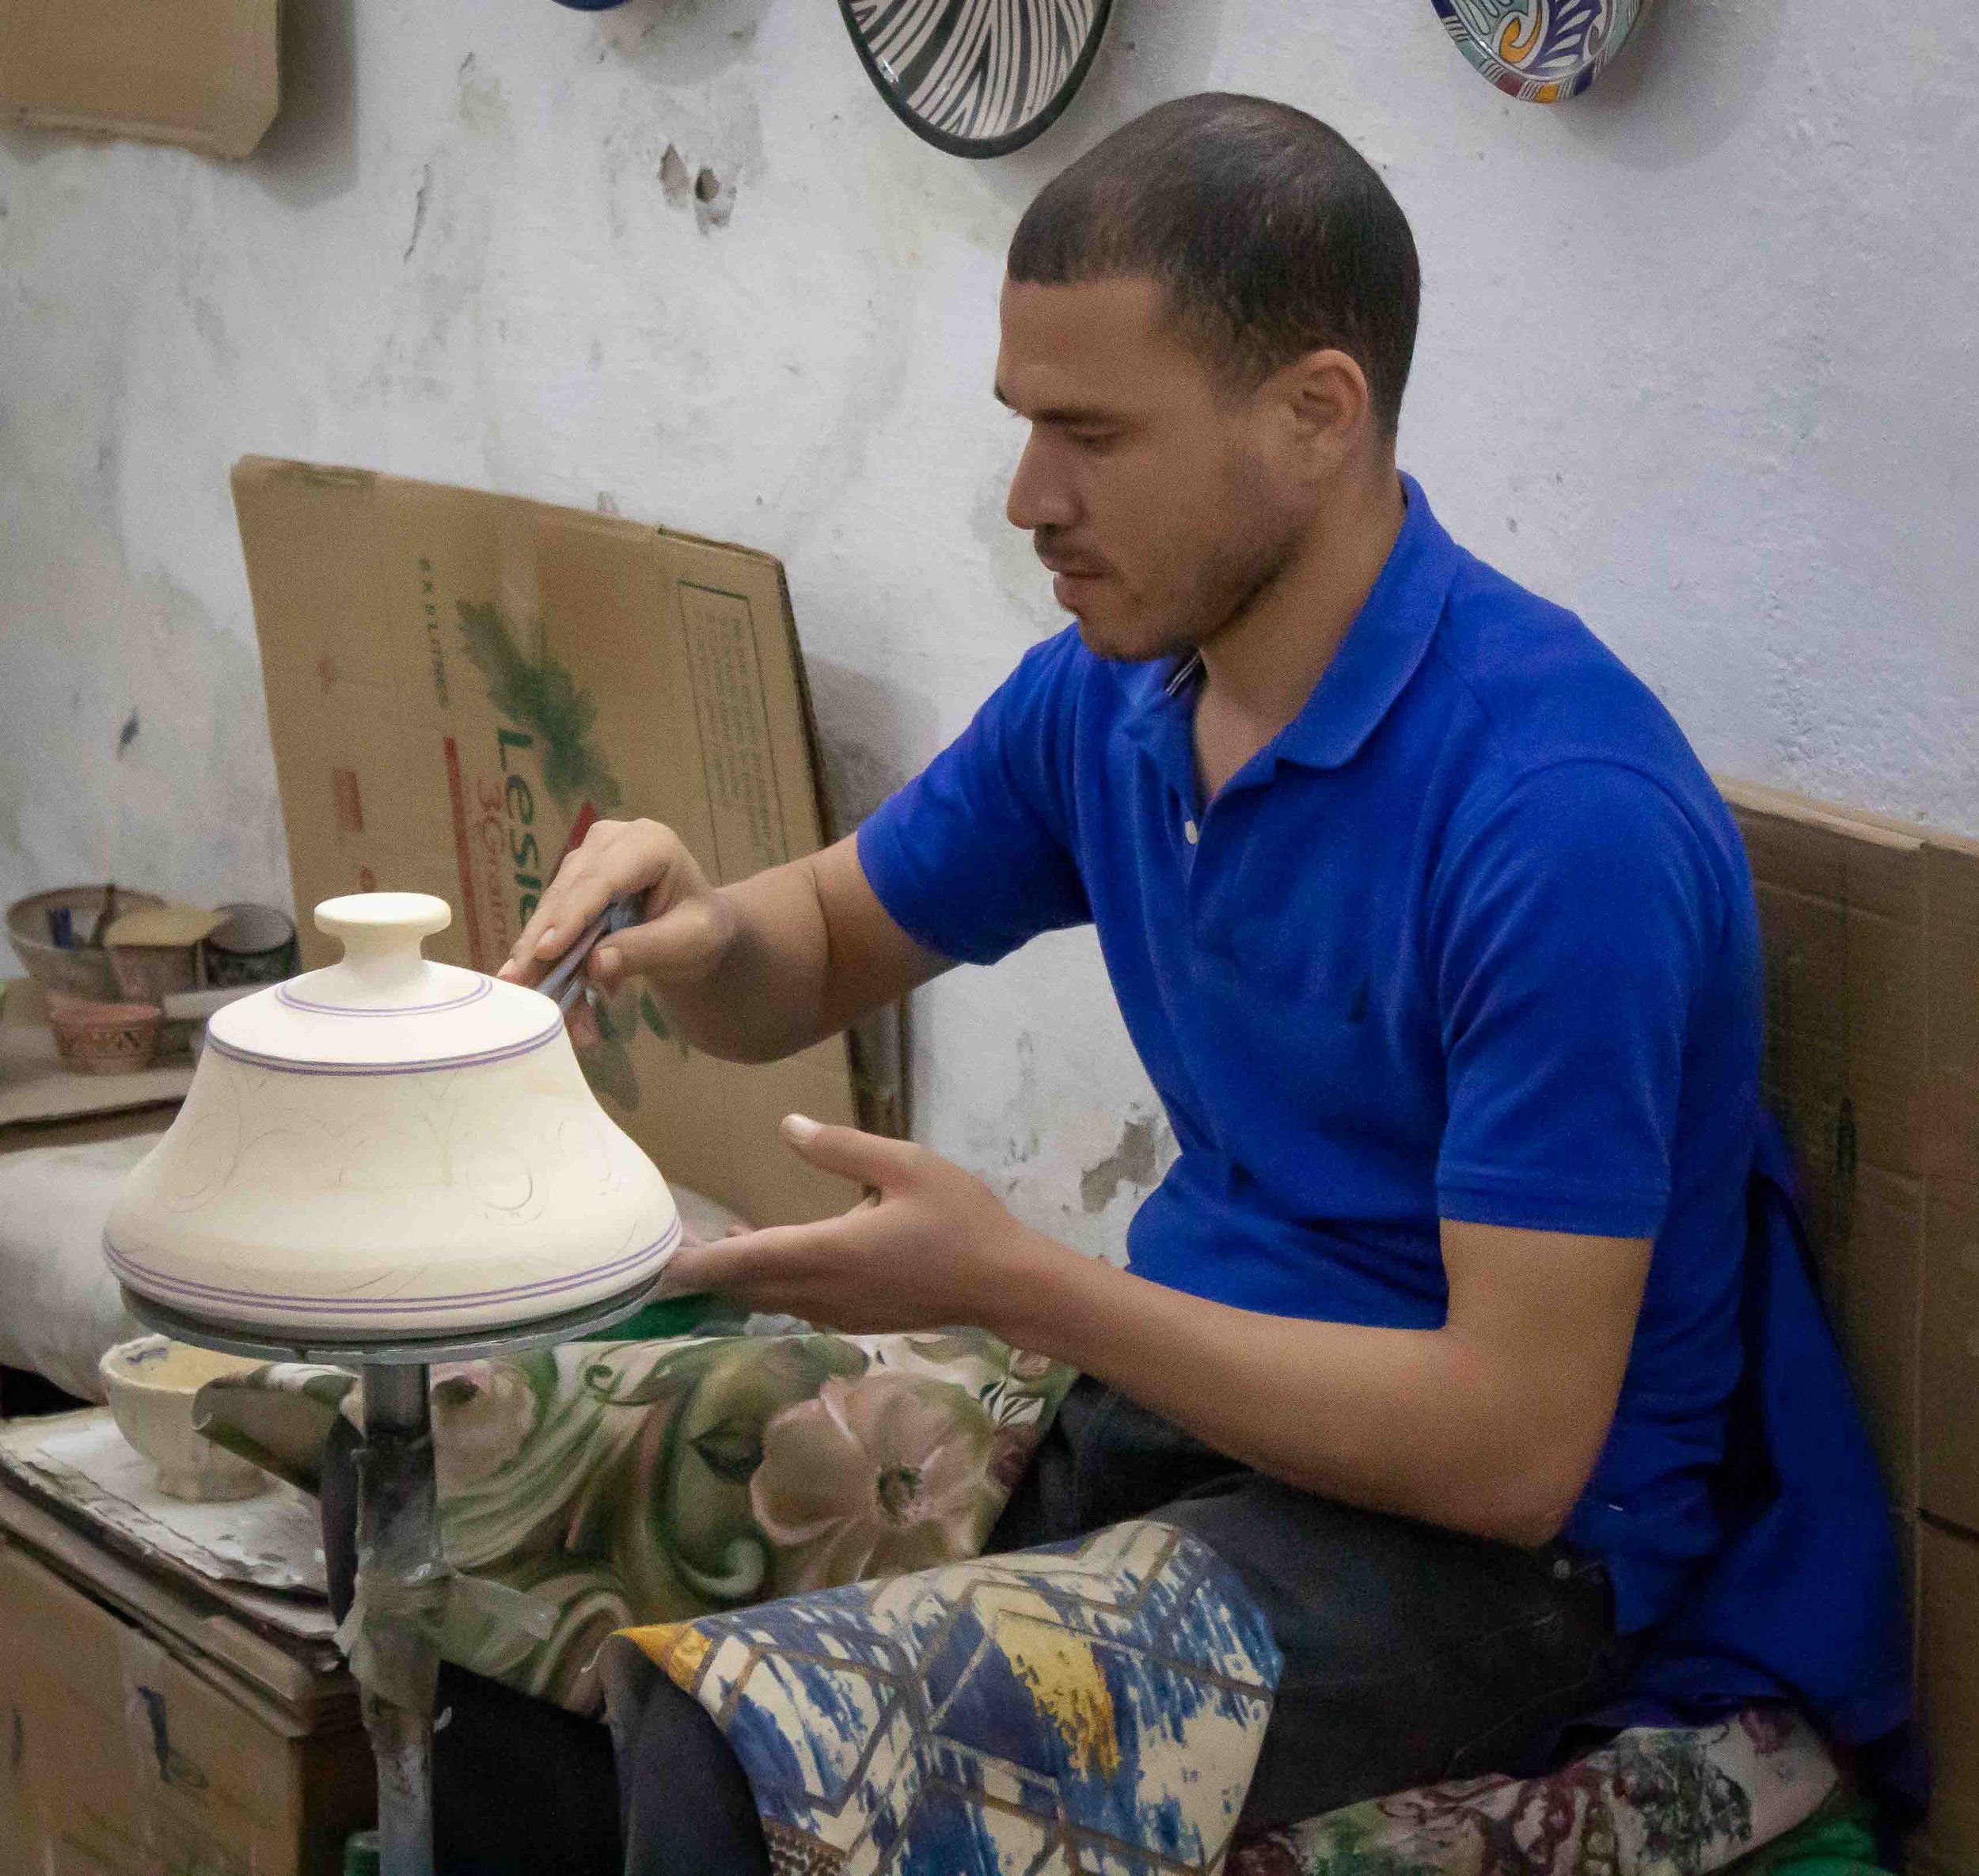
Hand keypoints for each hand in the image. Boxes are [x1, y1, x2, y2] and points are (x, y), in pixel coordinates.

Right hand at [496, 818, 732, 1043]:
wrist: (696, 927)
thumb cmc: (701, 929)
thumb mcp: (688, 943)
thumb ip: (645, 950)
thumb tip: (593, 965)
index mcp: (650, 843)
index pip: (603, 880)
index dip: (572, 916)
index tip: (545, 951)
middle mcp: (612, 840)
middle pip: (569, 893)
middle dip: (543, 942)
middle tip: (519, 981)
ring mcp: (587, 857)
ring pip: (553, 908)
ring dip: (539, 954)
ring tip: (525, 990)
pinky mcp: (572, 881)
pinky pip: (554, 920)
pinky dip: (547, 956)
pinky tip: (537, 985)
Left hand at [660, 1116, 1059, 1336]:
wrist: (1005, 1284)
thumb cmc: (960, 1219)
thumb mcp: (907, 1165)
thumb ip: (841, 1148)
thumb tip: (786, 1126)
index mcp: (828, 1251)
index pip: (742, 1262)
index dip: (694, 1264)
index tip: (653, 1261)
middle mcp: (822, 1291)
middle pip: (745, 1287)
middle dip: (703, 1271)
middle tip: (665, 1248)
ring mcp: (837, 1312)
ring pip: (767, 1299)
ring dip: (735, 1278)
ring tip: (705, 1248)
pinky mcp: (854, 1319)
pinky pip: (794, 1304)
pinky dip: (768, 1285)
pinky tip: (767, 1259)